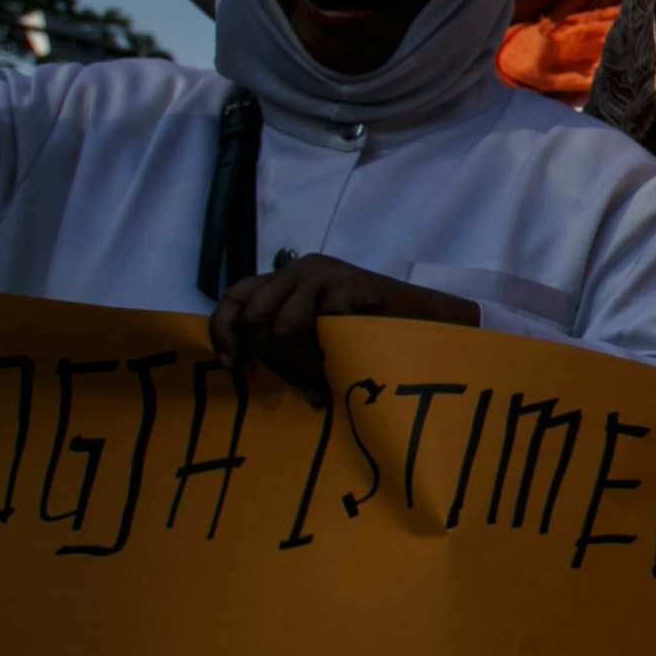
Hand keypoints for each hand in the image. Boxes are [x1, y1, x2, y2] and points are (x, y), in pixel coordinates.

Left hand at [209, 253, 477, 406]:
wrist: (431, 324)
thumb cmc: (372, 334)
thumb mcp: (317, 329)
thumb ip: (285, 332)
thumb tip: (241, 363)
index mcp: (288, 277)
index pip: (237, 296)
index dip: (224, 331)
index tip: (232, 366)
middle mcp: (300, 268)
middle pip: (254, 317)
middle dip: (272, 361)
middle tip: (301, 386)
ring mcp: (324, 275)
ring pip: (281, 328)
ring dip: (298, 367)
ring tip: (319, 387)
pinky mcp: (348, 285)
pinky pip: (317, 330)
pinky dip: (324, 361)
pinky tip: (339, 374)